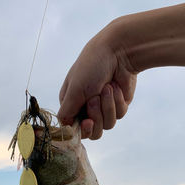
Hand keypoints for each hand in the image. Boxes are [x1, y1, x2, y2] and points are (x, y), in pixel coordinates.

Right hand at [58, 25, 137, 139]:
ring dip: (108, 106)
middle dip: (96, 115)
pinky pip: (119, 115)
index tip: (87, 122)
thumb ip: (66, 113)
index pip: (74, 129)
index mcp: (71, 103)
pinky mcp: (119, 105)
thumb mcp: (74, 90)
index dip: (83, 129)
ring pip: (107, 125)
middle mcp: (86, 108)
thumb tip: (65, 131)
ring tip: (107, 88)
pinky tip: (116, 86)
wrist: (119, 52)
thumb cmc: (92, 66)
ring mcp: (104, 108)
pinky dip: (118, 101)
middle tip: (95, 98)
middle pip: (93, 132)